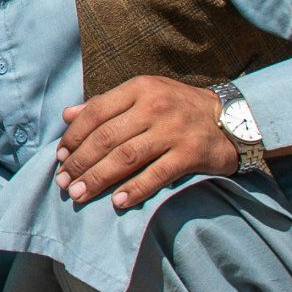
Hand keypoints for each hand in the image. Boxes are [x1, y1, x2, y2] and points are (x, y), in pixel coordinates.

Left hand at [56, 75, 240, 210]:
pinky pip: (156, 175)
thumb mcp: (144, 95)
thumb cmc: (178, 107)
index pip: (96, 112)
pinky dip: (134, 190)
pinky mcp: (190, 154)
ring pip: (126, 157)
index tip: (60, 157)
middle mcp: (155, 106)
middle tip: (64, 183)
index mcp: (139, 88)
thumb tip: (67, 115)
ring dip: (98, 179)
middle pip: (107, 138)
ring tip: (79, 195)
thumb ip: (106, 105)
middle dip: (80, 163)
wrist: (231, 119)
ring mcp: (173, 130)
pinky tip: (117, 202)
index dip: (74, 137)